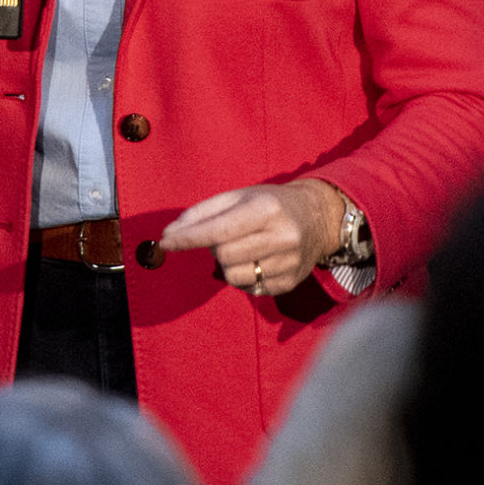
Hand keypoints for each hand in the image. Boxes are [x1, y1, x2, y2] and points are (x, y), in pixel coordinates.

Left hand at [161, 179, 343, 297]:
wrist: (318, 218)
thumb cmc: (270, 203)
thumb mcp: (239, 196)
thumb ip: (202, 212)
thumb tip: (169, 233)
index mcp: (267, 209)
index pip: (219, 230)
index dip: (188, 238)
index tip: (165, 242)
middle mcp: (282, 236)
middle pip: (224, 255)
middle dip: (214, 248)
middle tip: (224, 237)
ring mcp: (288, 263)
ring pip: (233, 276)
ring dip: (227, 264)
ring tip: (242, 248)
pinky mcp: (289, 283)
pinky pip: (248, 288)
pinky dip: (243, 275)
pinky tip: (256, 260)